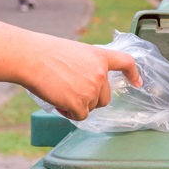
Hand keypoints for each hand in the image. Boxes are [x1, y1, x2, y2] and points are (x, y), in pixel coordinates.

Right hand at [21, 35, 141, 120]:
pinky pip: (80, 116)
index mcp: (99, 56)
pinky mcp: (81, 103)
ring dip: (77, 105)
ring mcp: (92, 89)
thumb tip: (83, 82)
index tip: (138, 83)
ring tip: (60, 93)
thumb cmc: (45, 53)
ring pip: (91, 107)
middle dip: (90, 99)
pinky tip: (58, 103)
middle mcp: (100, 74)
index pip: (125, 63)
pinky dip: (69, 114)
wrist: (31, 58)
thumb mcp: (73, 52)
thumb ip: (86, 66)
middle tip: (70, 92)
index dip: (133, 74)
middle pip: (105, 98)